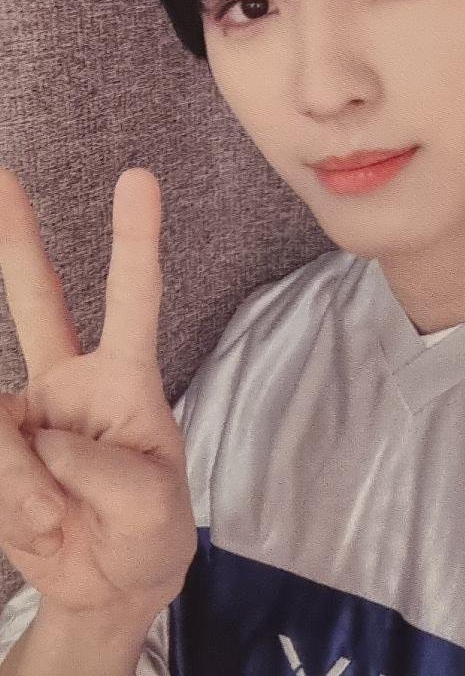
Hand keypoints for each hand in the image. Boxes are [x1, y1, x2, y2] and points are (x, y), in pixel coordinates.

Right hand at [0, 168, 195, 617]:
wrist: (108, 586)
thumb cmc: (147, 533)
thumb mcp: (151, 510)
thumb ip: (102, 471)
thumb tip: (40, 438)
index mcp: (126, 381)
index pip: (134, 300)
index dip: (134, 240)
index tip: (139, 178)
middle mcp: (71, 383)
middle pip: (38, 299)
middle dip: (18, 238)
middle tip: (6, 176)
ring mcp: (25, 415)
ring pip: (0, 421)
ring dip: (24, 485)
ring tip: (59, 525)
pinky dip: (14, 504)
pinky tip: (38, 527)